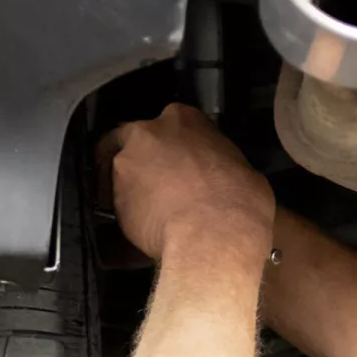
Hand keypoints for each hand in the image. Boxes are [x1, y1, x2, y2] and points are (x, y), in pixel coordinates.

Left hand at [100, 104, 274, 261]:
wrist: (214, 237)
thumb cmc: (237, 204)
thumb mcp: (244, 173)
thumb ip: (220, 164)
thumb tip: (223, 177)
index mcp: (184, 119)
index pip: (170, 123)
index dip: (172, 145)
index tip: (178, 160)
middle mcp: (148, 133)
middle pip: (132, 140)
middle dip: (141, 160)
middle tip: (155, 184)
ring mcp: (125, 163)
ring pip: (117, 171)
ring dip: (129, 187)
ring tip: (148, 212)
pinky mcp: (111, 198)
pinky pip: (112, 204)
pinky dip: (123, 214)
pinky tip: (142, 229)